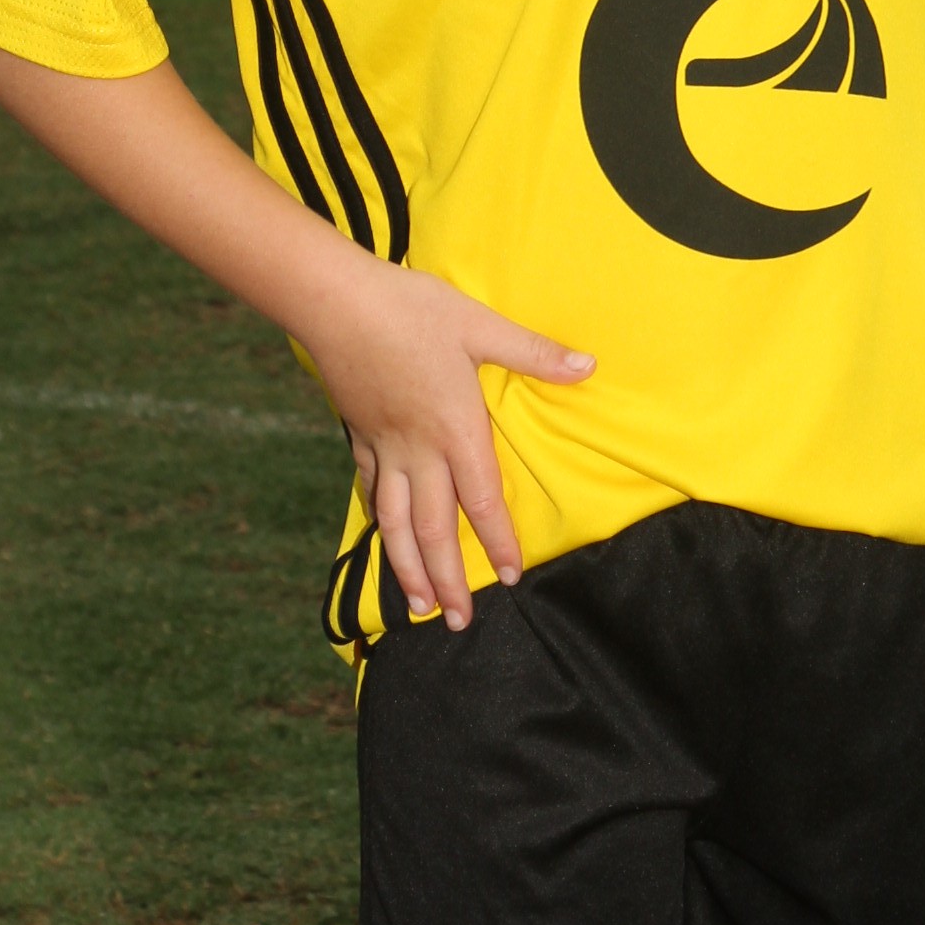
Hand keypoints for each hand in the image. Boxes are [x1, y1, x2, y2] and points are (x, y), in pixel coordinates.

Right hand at [308, 251, 593, 628]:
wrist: (336, 302)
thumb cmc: (412, 310)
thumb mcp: (480, 326)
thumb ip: (534, 352)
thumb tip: (588, 364)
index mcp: (455, 429)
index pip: (483, 501)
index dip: (498, 542)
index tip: (510, 577)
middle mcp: (419, 451)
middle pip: (435, 529)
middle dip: (448, 579)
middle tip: (459, 621)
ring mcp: (384, 447)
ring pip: (396, 523)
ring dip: (408, 568)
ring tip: (418, 606)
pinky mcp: (359, 436)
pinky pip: (371, 491)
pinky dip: (379, 523)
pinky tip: (385, 538)